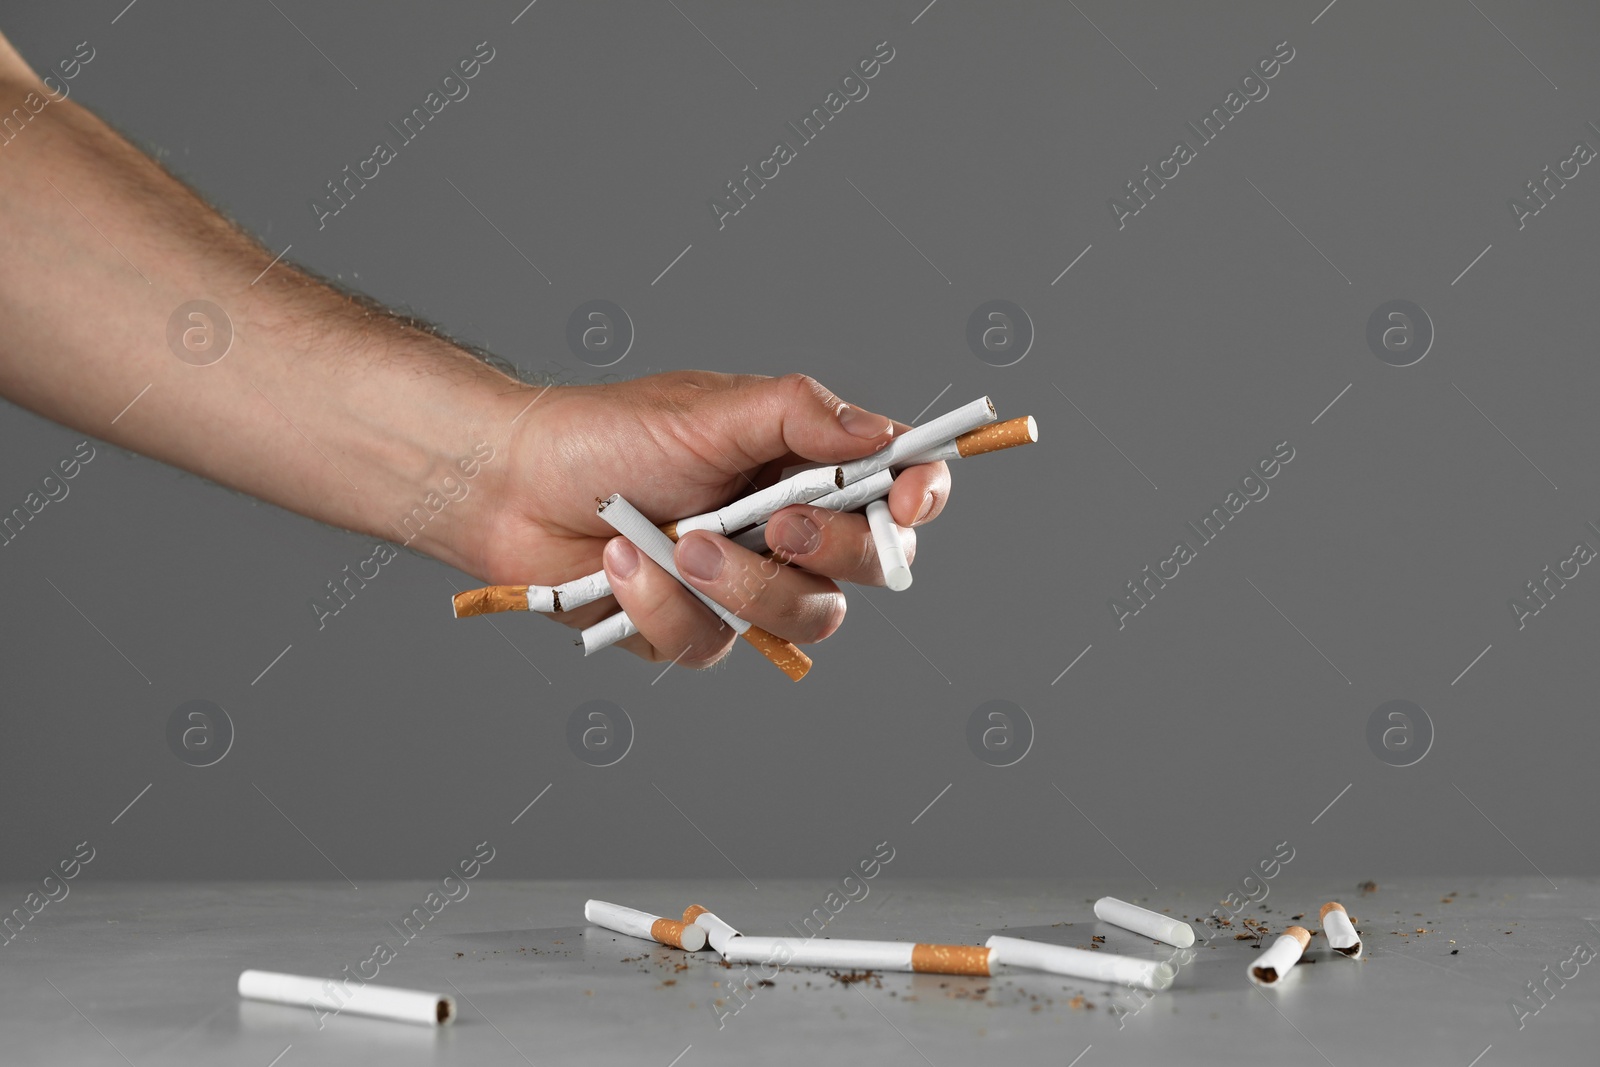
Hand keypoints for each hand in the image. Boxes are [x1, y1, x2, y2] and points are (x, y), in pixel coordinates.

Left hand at [472, 372, 950, 665]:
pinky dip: (665, 603)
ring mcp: (747, 586)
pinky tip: (623, 562)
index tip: (906, 500)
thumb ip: (800, 415)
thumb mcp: (711, 409)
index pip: (896, 487)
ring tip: (677, 542)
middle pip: (872, 568)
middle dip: (830, 551)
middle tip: (776, 525)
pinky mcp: (696, 629)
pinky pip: (716, 643)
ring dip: (743, 584)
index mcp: (805, 464)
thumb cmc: (608, 435)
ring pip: (805, 619)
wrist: (512, 487)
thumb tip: (883, 436)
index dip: (919, 498)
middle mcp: (788, 529)